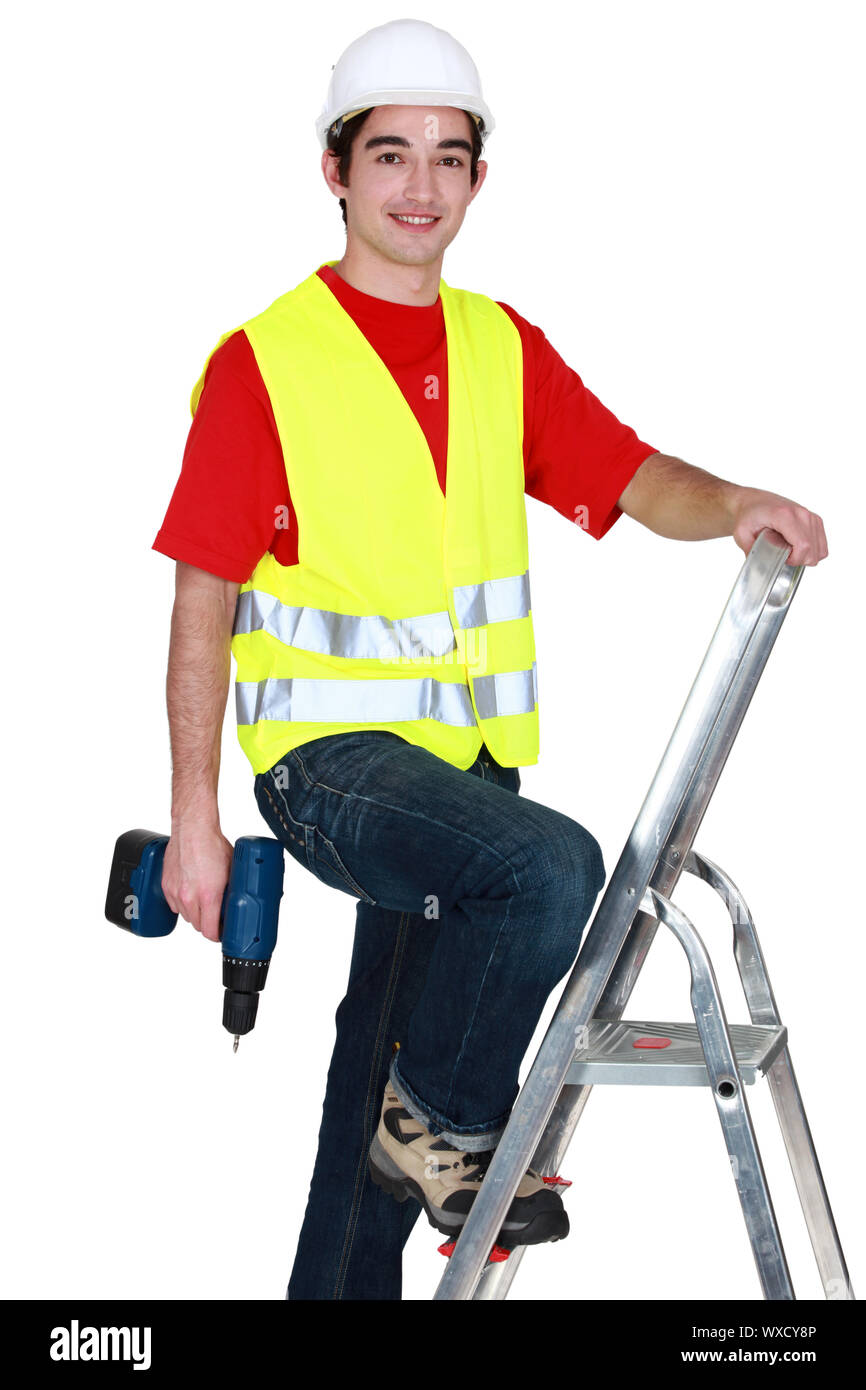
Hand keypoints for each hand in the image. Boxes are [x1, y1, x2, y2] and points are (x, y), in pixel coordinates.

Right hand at [162, 823, 233, 942]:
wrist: (193, 829)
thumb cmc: (212, 845)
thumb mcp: (232, 870)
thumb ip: (232, 891)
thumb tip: (238, 902)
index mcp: (208, 896)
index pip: (209, 931)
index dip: (217, 935)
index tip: (221, 933)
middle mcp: (189, 897)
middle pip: (197, 925)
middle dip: (207, 923)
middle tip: (215, 916)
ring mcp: (176, 892)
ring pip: (185, 916)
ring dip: (194, 913)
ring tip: (203, 901)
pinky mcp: (166, 885)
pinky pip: (174, 905)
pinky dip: (182, 903)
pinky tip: (191, 893)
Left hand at [731, 487, 827, 566]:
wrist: (752, 501)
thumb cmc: (748, 514)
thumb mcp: (741, 533)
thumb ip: (750, 550)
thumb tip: (760, 567)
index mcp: (785, 515)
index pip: (803, 545)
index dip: (795, 560)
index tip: (783, 560)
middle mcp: (801, 513)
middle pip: (813, 550)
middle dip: (800, 560)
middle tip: (784, 557)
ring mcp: (810, 515)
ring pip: (820, 548)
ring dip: (806, 556)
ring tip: (790, 552)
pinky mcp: (814, 519)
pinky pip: (822, 543)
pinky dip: (812, 550)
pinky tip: (797, 548)